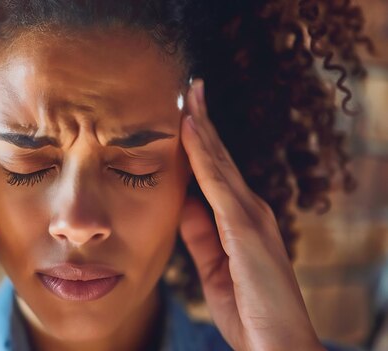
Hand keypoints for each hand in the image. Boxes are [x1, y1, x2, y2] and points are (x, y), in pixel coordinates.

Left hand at [178, 79, 324, 350]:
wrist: (276, 344)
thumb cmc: (249, 311)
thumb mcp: (214, 269)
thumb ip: (200, 237)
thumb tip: (183, 206)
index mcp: (240, 221)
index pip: (216, 172)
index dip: (201, 142)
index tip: (185, 114)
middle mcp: (250, 211)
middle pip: (220, 158)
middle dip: (204, 121)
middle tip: (191, 86)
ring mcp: (251, 217)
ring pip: (220, 162)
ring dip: (203, 126)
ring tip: (189, 93)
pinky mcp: (246, 229)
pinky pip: (218, 183)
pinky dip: (204, 153)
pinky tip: (190, 129)